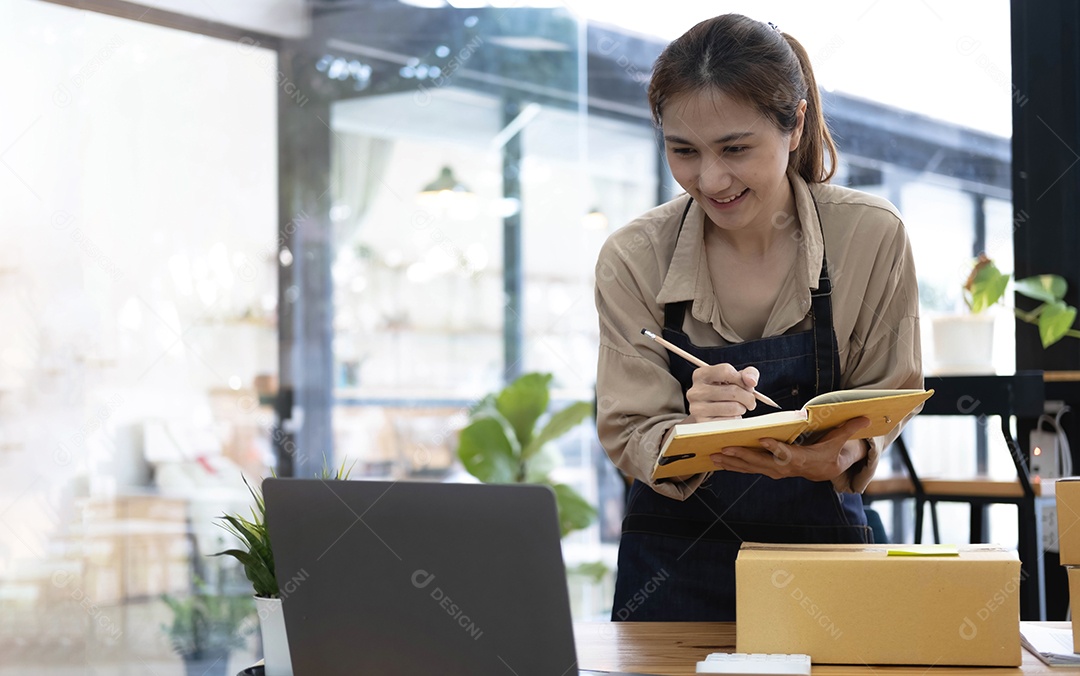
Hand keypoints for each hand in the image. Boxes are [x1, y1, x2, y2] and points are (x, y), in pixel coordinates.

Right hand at [685, 363, 759, 421]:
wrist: (710, 414)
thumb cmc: (726, 392)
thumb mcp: (736, 378)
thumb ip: (748, 373)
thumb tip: (751, 381)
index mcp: (701, 375)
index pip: (725, 371)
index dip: (741, 379)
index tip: (747, 385)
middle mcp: (695, 391)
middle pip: (732, 391)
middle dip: (748, 397)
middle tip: (749, 401)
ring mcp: (697, 409)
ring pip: (733, 407)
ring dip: (742, 409)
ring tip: (738, 408)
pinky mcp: (703, 424)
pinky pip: (730, 421)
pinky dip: (736, 419)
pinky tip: (730, 417)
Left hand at [711, 416, 871, 481]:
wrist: (824, 470)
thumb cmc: (829, 452)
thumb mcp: (839, 441)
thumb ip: (848, 429)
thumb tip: (866, 417)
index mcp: (800, 458)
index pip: (787, 454)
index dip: (776, 448)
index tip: (763, 440)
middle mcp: (784, 467)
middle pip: (761, 462)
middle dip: (742, 455)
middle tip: (724, 448)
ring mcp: (773, 470)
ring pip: (749, 467)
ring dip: (731, 462)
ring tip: (713, 455)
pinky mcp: (766, 469)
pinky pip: (746, 468)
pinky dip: (731, 464)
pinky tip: (716, 460)